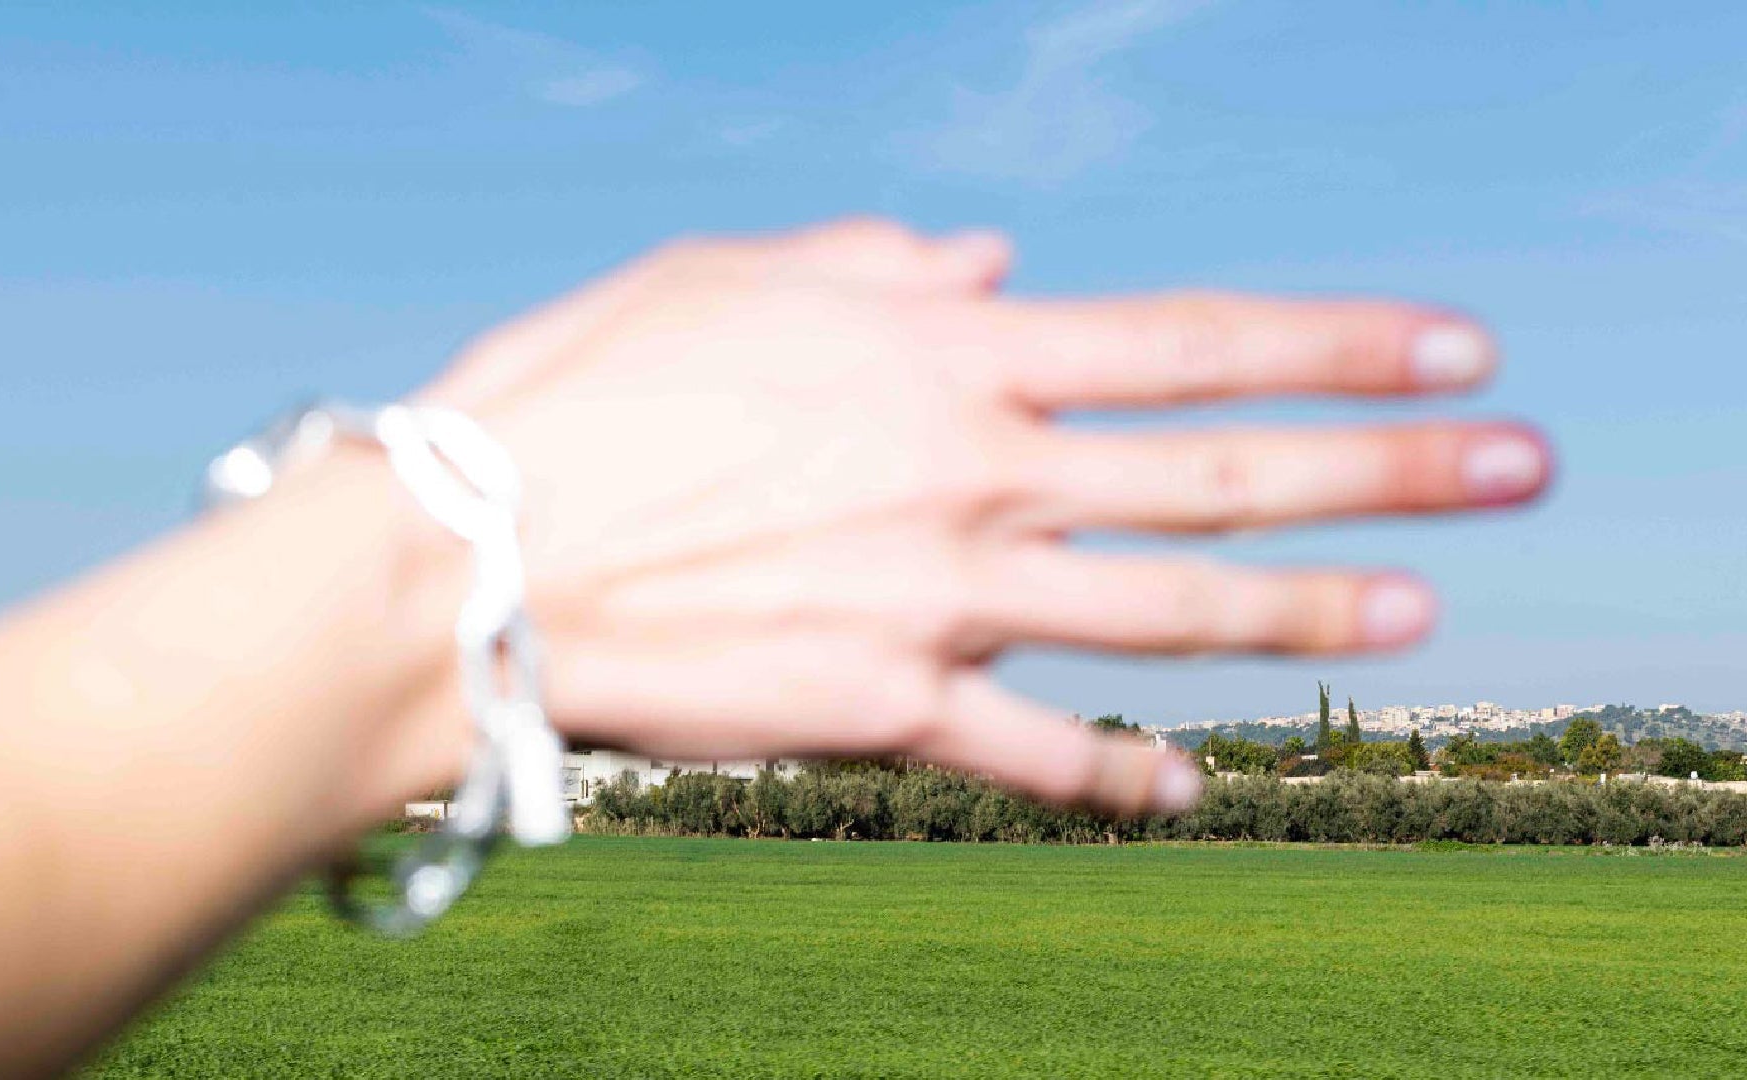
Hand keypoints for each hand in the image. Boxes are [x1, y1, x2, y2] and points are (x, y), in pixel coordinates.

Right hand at [411, 219, 1549, 815]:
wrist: (474, 557)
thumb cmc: (583, 390)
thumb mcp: (729, 275)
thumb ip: (878, 264)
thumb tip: (997, 261)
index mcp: (944, 360)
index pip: (1189, 342)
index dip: (1335, 339)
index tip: (1451, 344)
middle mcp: (975, 478)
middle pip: (1226, 473)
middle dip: (1393, 465)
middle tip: (1525, 461)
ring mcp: (942, 603)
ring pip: (1168, 613)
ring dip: (1310, 611)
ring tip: (1426, 614)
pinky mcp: (884, 711)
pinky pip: (1032, 755)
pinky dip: (1117, 777)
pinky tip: (1190, 788)